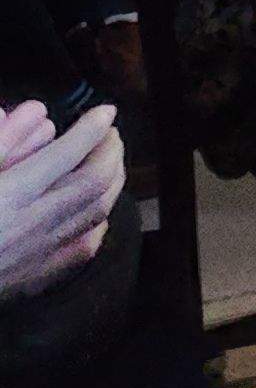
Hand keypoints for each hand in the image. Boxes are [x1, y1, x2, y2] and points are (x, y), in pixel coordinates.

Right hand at [0, 101, 123, 304]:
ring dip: (113, 181)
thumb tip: (36, 112)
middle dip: (111, 151)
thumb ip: (2, 144)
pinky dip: (99, 221)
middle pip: (92, 183)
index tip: (105, 110)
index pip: (66, 155)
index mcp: (7, 196)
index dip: (91, 128)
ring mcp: (36, 254)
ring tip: (109, 161)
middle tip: (109, 132)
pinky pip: (83, 247)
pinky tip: (95, 210)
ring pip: (96, 213)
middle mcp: (29, 225)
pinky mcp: (34, 278)